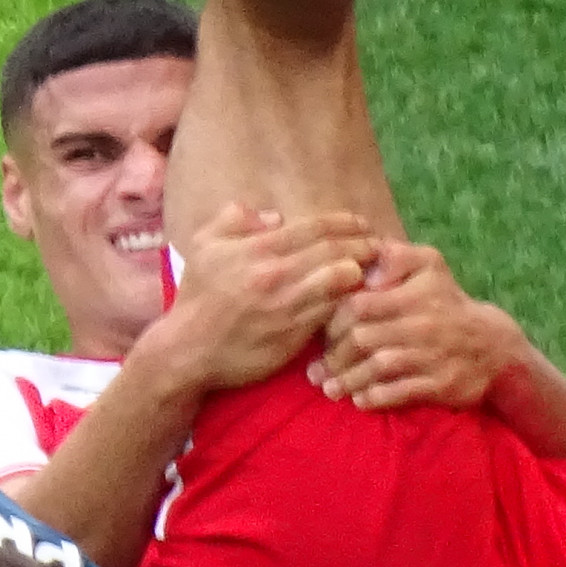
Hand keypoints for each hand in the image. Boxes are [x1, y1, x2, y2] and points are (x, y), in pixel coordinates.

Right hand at [144, 202, 378, 394]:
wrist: (188, 349)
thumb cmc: (198, 296)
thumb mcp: (204, 245)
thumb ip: (235, 219)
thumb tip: (275, 217)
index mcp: (257, 249)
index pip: (315, 227)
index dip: (345, 222)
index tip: (361, 224)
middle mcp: (276, 274)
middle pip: (335, 250)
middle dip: (362, 244)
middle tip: (376, 245)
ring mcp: (287, 306)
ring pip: (340, 280)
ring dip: (361, 272)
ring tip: (371, 271)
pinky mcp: (294, 334)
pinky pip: (332, 312)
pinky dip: (348, 303)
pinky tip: (357, 300)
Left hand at [313, 239, 526, 412]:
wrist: (493, 346)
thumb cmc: (447, 302)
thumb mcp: (429, 265)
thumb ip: (395, 255)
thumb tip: (363, 262)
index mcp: (414, 295)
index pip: (359, 305)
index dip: (333, 321)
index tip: (322, 335)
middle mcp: (422, 325)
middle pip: (362, 340)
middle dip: (334, 356)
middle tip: (317, 369)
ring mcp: (432, 356)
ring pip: (378, 368)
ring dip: (348, 380)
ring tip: (329, 388)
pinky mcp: (441, 384)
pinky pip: (399, 393)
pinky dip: (375, 398)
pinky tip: (360, 400)